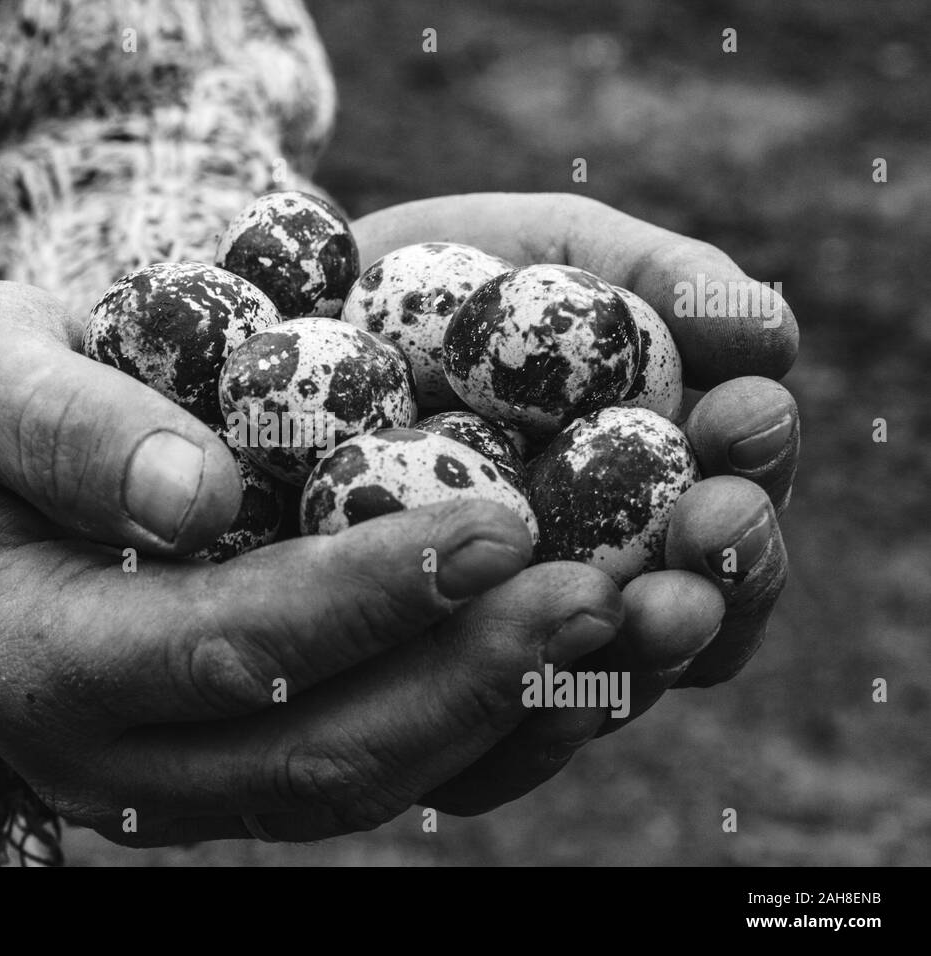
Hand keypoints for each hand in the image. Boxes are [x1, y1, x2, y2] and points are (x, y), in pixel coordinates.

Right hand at [0, 281, 632, 843]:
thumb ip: (65, 430)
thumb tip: (198, 487)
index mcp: (44, 661)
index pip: (222, 644)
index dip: (365, 596)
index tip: (498, 521)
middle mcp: (120, 756)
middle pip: (318, 752)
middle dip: (470, 678)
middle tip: (605, 593)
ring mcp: (188, 774)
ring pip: (365, 781)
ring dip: (504, 715)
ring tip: (628, 625)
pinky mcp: (244, 753)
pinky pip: (380, 763)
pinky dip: (485, 720)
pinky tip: (575, 650)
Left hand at [352, 193, 798, 812]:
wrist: (298, 324)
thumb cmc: (446, 282)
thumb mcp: (556, 251)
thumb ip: (662, 281)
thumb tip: (769, 330)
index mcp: (653, 483)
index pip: (735, 492)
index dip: (754, 459)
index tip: (745, 411)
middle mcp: (600, 574)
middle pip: (691, 605)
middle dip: (723, 571)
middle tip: (715, 526)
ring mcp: (514, 635)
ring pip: (605, 680)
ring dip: (642, 653)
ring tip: (647, 608)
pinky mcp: (425, 681)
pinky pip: (484, 733)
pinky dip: (519, 717)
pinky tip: (534, 681)